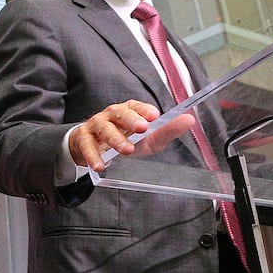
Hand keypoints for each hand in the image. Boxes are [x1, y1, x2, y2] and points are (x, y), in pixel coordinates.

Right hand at [68, 100, 195, 171]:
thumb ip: (166, 131)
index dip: (144, 110)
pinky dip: (93, 156)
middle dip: (131, 120)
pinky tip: (100, 166)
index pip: (135, 106)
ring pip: (105, 129)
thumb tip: (189, 120)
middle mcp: (111, 115)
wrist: (91, 148)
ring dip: (115, 139)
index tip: (154, 116)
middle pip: (120, 113)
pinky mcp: (83, 139)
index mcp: (128, 111)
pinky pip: (87, 147)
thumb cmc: (123, 140)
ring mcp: (96, 126)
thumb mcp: (146, 138)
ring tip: (127, 150)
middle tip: (143, 128)